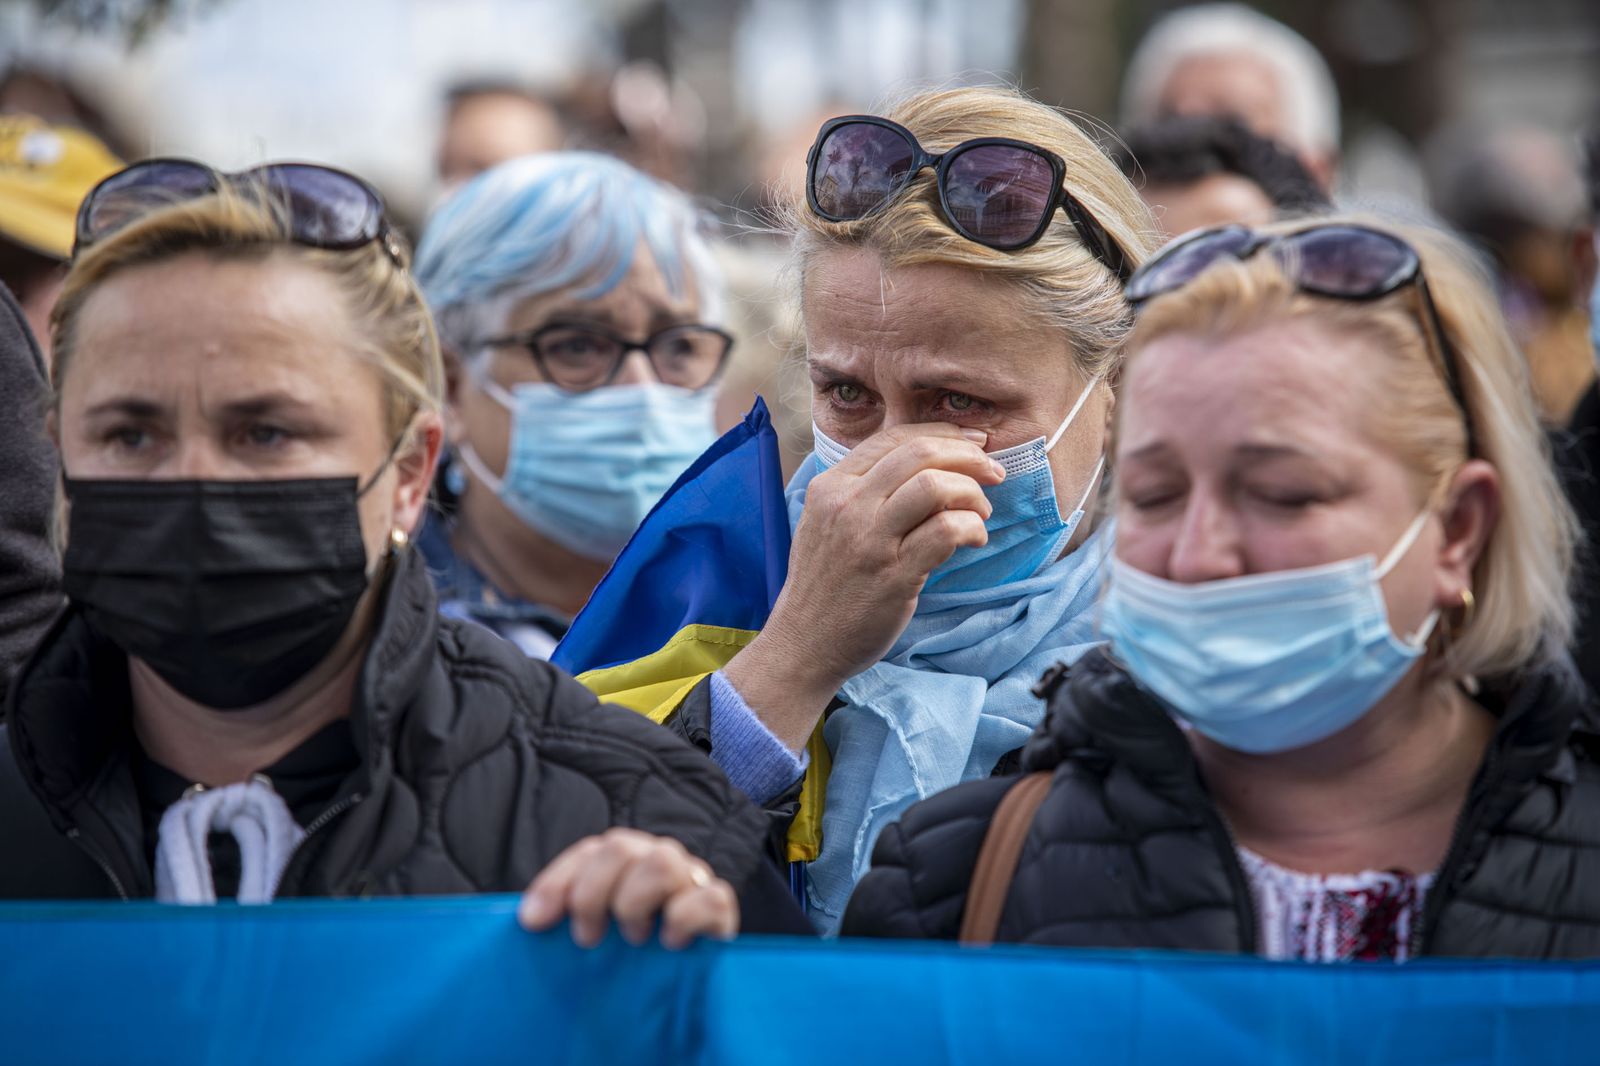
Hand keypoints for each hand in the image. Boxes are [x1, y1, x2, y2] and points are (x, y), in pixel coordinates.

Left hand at [518, 828, 739, 949]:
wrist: (679, 985)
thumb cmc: (628, 956)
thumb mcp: (592, 932)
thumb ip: (567, 915)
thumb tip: (529, 918)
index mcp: (624, 860)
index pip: (588, 851)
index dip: (557, 882)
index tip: (534, 923)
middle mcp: (657, 859)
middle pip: (621, 846)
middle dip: (593, 894)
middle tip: (587, 937)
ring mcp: (691, 878)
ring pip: (663, 862)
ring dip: (635, 903)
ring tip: (633, 938)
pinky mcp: (719, 906)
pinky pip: (709, 896)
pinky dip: (683, 918)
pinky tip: (670, 943)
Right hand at [723, 423, 1003, 748]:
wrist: (802, 644)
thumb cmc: (823, 584)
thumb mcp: (825, 523)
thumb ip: (862, 491)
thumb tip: (924, 464)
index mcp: (830, 486)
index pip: (893, 437)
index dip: (942, 434)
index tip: (972, 443)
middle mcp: (847, 506)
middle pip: (919, 454)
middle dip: (968, 456)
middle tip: (992, 473)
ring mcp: (869, 541)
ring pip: (935, 486)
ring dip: (973, 493)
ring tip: (981, 512)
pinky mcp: (893, 575)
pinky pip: (947, 532)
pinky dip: (972, 528)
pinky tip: (975, 538)